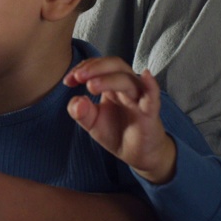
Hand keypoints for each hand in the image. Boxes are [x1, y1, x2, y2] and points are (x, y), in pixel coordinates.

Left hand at [63, 57, 175, 183]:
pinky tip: (146, 75)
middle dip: (95, 68)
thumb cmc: (116, 132)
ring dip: (109, 79)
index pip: (99, 67)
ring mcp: (139, 98)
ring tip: (91, 86)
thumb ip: (80, 112)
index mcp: (111, 86)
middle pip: (115, 65)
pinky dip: (151, 85)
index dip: (83, 69)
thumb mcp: (92, 123)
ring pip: (127, 80)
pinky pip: (153, 96)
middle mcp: (126, 87)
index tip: (68, 81)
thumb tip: (76, 100)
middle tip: (78, 77)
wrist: (137, 154)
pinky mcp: (150, 113)